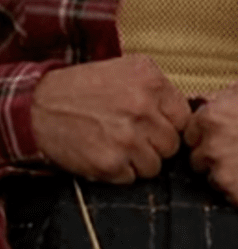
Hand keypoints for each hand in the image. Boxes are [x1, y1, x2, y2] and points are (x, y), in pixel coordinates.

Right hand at [31, 54, 190, 182]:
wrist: (41, 105)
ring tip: (122, 148)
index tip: (161, 127)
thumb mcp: (130, 69)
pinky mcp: (108, 163)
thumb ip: (159, 88)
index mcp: (152, 83)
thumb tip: (182, 110)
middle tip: (139, 139)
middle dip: (157, 145)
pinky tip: (107, 156)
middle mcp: (143, 109)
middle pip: (172, 145)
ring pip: (155, 166)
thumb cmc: (87, 86)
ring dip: (141, 162)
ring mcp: (127, 138)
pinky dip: (121, 173)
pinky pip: (131, 179)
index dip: (172, 125)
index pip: (184, 117)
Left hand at [184, 82, 237, 212]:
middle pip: (196, 157)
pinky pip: (228, 194)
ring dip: (225, 172)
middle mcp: (213, 146)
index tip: (223, 134)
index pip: (188, 132)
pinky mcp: (237, 197)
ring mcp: (223, 174)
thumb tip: (201, 106)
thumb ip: (220, 97)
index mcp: (213, 116)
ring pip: (211, 178)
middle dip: (213, 153)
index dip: (206, 133)